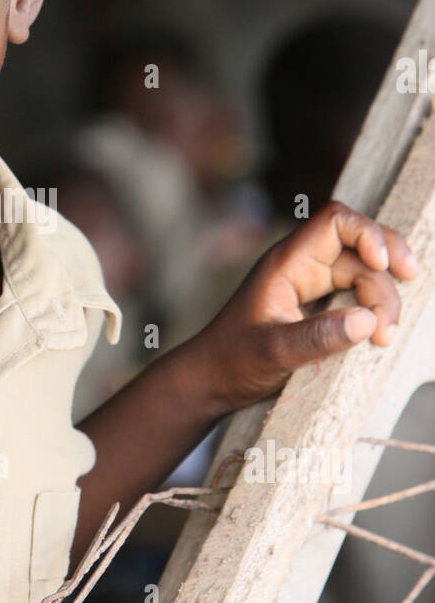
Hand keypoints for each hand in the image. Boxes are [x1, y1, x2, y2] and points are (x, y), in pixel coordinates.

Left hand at [198, 200, 418, 411]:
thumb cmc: (232, 361)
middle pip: (359, 249)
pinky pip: (354, 294)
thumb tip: (367, 320)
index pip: (335, 222)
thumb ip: (318, 337)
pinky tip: (379, 332)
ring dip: (381, 299)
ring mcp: (310, 284)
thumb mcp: (274, 352)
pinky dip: (372, 309)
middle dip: (384, 276)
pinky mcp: (316, 305)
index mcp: (286, 263)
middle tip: (392, 320)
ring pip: (362, 274)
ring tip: (383, 338)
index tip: (383, 265)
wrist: (210, 380)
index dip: (367, 234)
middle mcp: (300, 266)